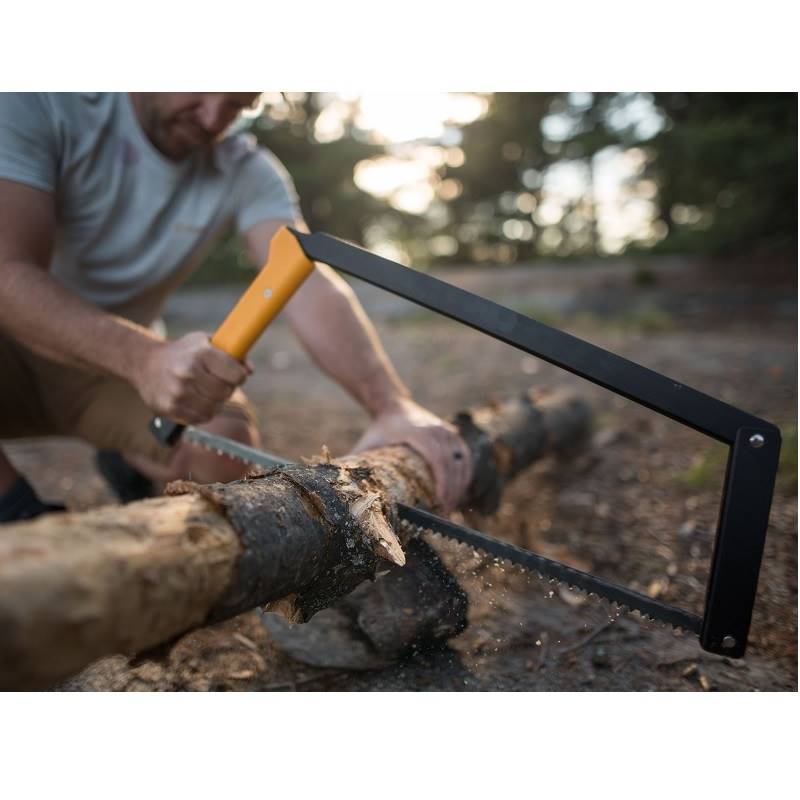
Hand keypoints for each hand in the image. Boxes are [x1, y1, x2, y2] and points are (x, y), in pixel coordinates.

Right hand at [134, 332, 249, 423]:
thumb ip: (232, 353)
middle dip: (227, 388)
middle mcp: (188, 372)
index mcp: (201, 353)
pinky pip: (201, 418)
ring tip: (207, 392)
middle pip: (226, 392)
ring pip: (215, 407)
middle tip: (219, 383)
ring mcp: (178, 392)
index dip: (239, 375)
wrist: (145, 363)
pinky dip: (204, 412)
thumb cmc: (184, 352)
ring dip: (216, 402)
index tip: (235, 374)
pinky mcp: (170, 408)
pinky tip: (196, 400)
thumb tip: (249, 370)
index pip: (236, 374)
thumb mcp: (206, 342)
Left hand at [351, 397, 471, 512]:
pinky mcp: (451, 433)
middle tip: (446, 512)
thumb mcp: (368, 444)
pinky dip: (465, 473)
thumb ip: (356, 464)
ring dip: (461, 484)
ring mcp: (446, 430)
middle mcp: (436, 430)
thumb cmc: (379, 429)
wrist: (392, 404)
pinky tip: (462, 490)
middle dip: (452, 489)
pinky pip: (464, 455)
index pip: (437, 459)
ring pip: (462, 460)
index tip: (441, 503)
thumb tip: (341, 489)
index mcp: (418, 433)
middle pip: (452, 463)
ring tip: (453, 505)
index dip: (442, 482)